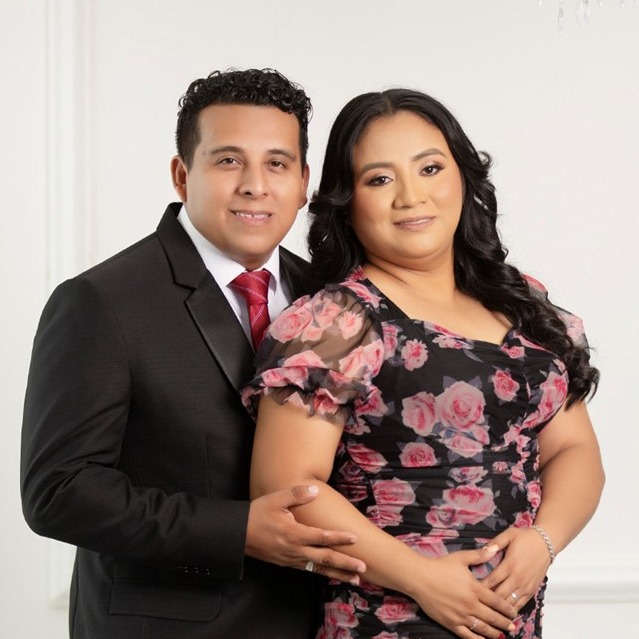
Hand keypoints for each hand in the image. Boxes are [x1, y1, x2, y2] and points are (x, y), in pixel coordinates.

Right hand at [245, 485, 366, 583]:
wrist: (237, 535)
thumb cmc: (257, 514)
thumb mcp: (275, 499)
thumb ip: (296, 495)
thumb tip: (315, 490)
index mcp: (293, 534)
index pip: (321, 537)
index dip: (339, 538)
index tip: (355, 539)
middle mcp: (295, 550)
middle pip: (325, 558)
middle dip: (345, 563)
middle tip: (364, 567)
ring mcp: (291, 559)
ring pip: (319, 568)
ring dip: (338, 573)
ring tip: (356, 579)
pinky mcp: (288, 563)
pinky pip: (309, 569)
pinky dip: (323, 573)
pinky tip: (333, 574)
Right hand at [413, 546, 516, 638]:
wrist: (419, 578)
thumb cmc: (440, 566)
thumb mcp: (461, 558)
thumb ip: (479, 555)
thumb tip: (495, 548)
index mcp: (475, 588)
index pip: (496, 601)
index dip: (507, 608)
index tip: (514, 612)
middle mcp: (470, 604)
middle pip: (492, 617)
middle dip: (504, 623)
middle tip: (512, 627)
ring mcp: (461, 616)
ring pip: (482, 628)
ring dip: (494, 633)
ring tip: (502, 635)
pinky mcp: (451, 623)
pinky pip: (467, 635)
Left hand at [482, 526, 551, 612]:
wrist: (546, 543)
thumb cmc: (526, 538)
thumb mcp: (509, 535)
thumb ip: (495, 542)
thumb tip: (483, 550)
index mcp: (509, 564)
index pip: (492, 580)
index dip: (480, 587)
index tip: (470, 591)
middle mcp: (517, 578)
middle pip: (500, 594)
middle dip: (487, 600)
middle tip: (476, 602)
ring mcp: (525, 586)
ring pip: (510, 602)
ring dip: (499, 608)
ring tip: (487, 611)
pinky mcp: (532, 590)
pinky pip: (521, 603)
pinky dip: (512, 609)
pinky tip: (504, 613)